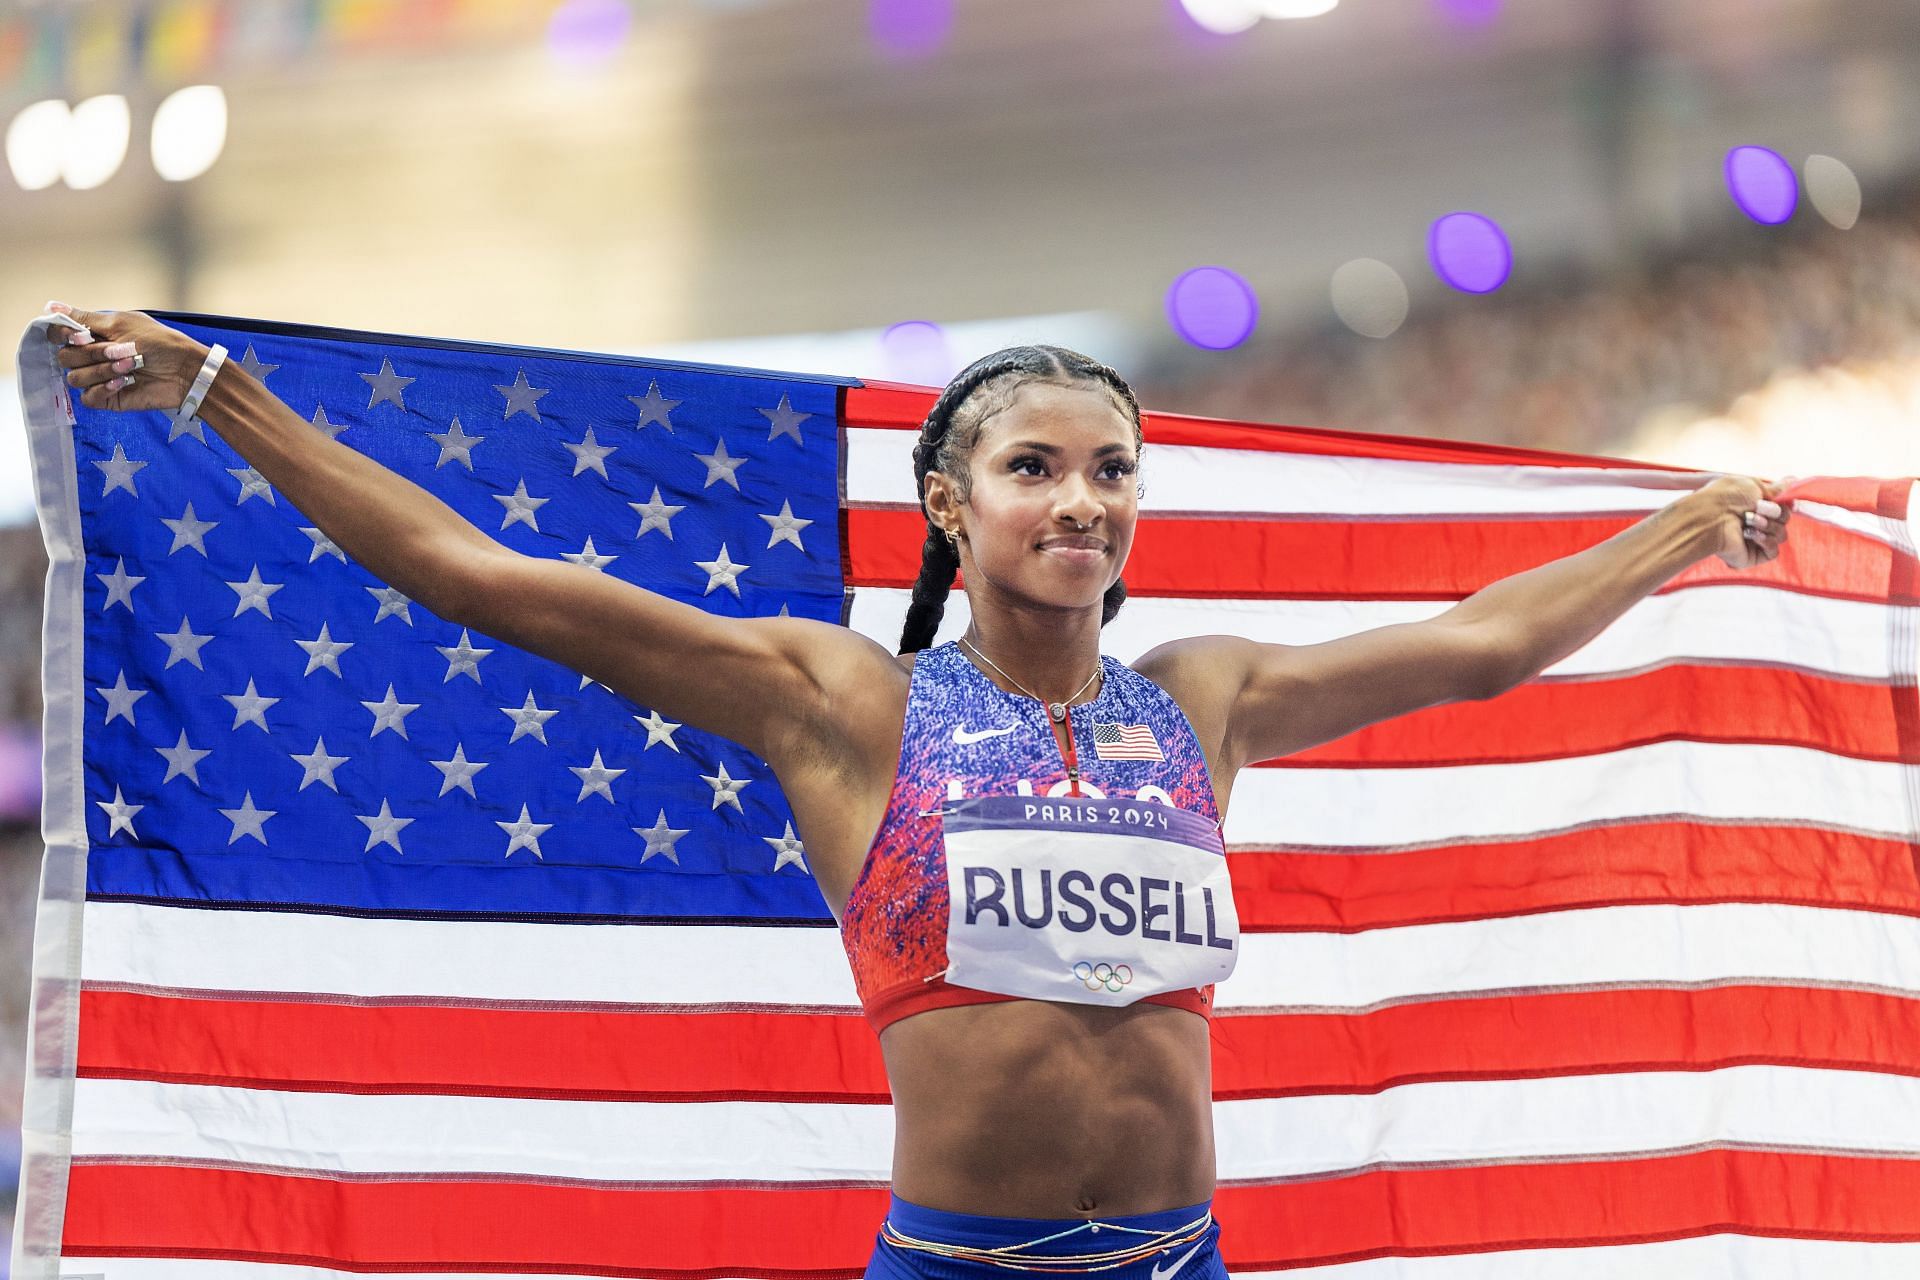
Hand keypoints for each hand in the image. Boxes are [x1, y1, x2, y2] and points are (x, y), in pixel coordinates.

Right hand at [44, 301, 208, 413]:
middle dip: (93, 353)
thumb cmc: (161, 343)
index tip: (82, 335)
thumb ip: (85, 318)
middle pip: (64, 357)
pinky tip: (125, 382)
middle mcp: (93, 356)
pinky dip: (104, 388)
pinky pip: (87, 398)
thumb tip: (51, 306)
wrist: (186, 370)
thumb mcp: (122, 323)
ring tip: (130, 366)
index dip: (63, 335)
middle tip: (121, 351)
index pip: (57, 335)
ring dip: (103, 370)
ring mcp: (99, 377)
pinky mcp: (108, 397)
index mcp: (93, 335)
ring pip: (75, 377)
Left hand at [1694, 473, 1793, 569]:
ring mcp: (1753, 540)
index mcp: (1753, 506)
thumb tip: (1792, 480)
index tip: (1780, 499)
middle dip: (1775, 512)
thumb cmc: (1726, 498)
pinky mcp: (1752, 556)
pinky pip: (1773, 551)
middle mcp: (1754, 523)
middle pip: (1785, 520)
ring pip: (1781, 535)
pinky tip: (1750, 535)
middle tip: (1757, 508)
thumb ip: (1774, 488)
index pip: (1782, 507)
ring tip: (1748, 521)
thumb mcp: (1752, 485)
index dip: (1784, 504)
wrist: (1710, 517)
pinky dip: (1766, 541)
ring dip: (1768, 525)